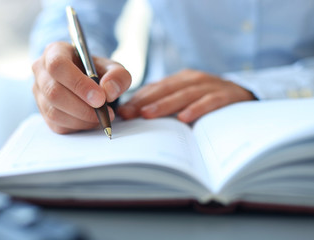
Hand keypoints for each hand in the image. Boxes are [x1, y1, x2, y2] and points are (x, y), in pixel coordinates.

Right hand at [32, 42, 130, 133]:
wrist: (87, 80)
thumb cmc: (96, 71)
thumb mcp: (112, 67)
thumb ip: (117, 76)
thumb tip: (109, 91)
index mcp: (54, 52)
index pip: (58, 65)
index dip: (78, 84)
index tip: (100, 98)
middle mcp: (41, 72)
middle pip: (53, 92)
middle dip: (82, 107)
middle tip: (106, 112)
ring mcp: (39, 93)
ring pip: (54, 112)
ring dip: (82, 119)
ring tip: (101, 116)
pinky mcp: (43, 112)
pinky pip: (57, 125)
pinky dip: (78, 126)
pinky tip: (91, 120)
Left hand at [118, 69, 254, 121]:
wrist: (243, 93)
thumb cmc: (207, 98)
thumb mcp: (186, 96)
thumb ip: (166, 102)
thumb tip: (138, 116)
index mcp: (180, 79)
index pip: (155, 87)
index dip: (138, 98)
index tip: (123, 111)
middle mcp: (192, 79)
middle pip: (166, 89)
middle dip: (145, 101)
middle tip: (129, 113)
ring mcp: (209, 85)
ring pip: (184, 94)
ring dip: (165, 104)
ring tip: (148, 114)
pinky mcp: (225, 95)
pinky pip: (209, 101)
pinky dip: (197, 108)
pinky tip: (184, 117)